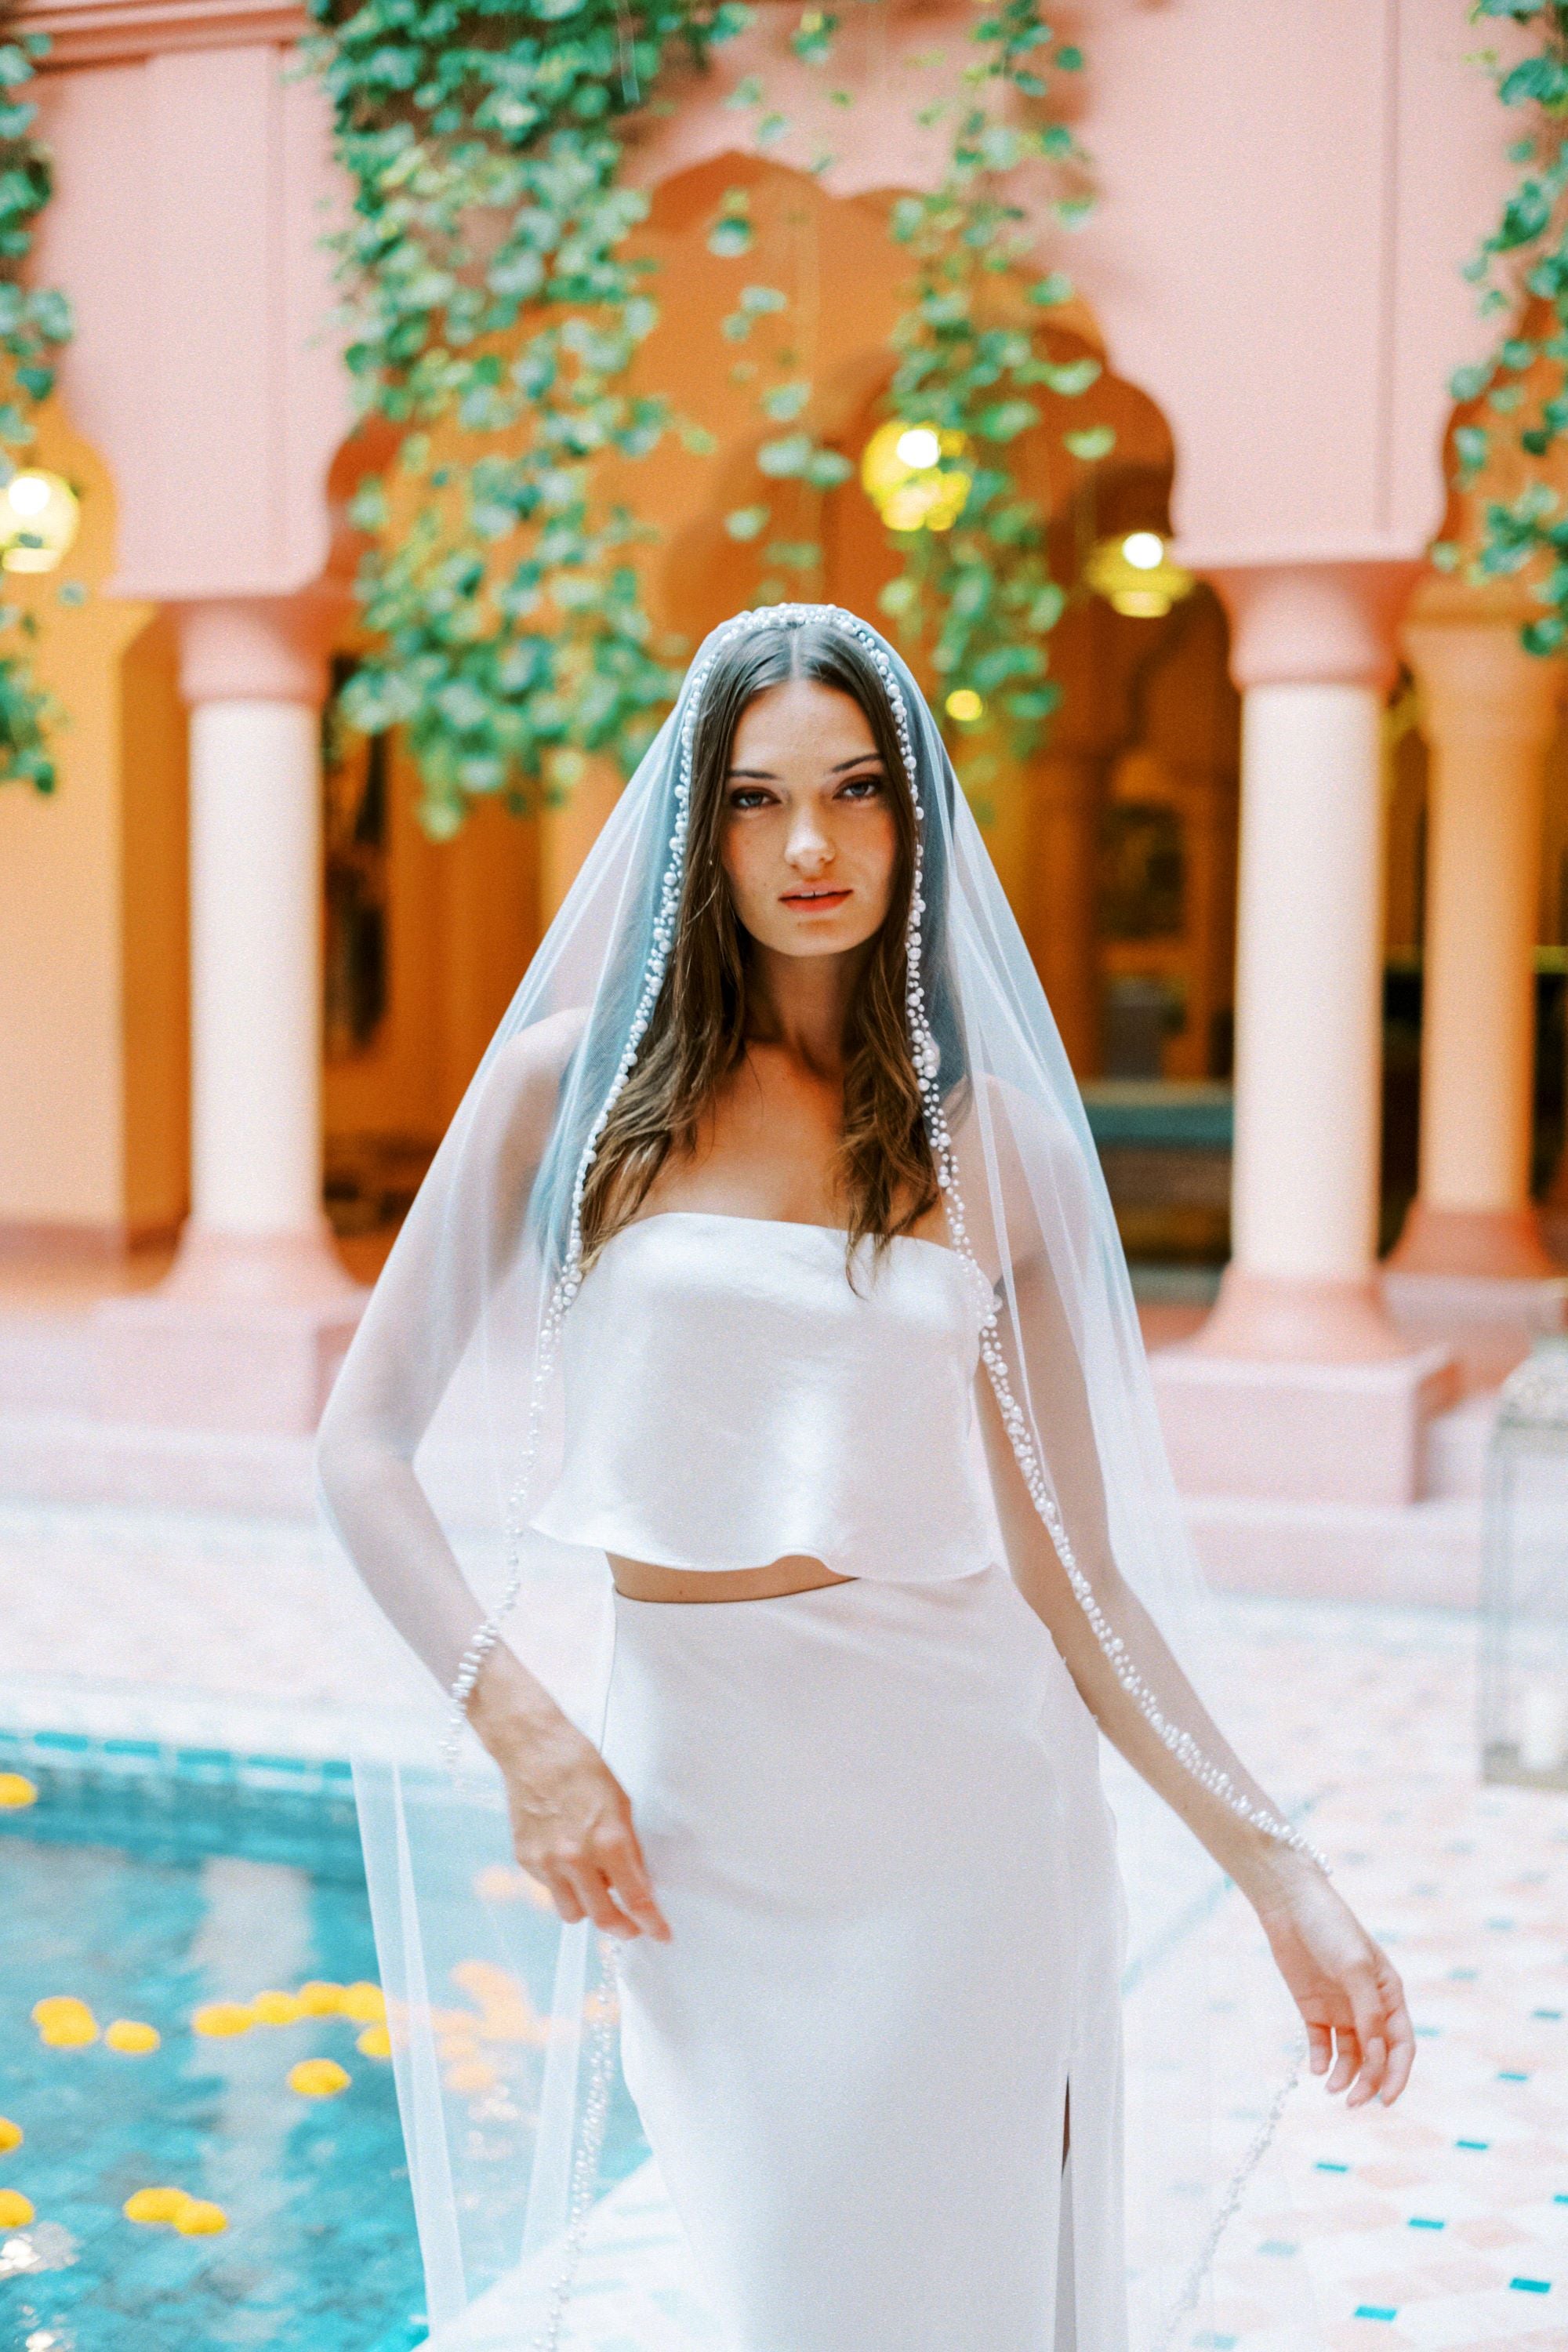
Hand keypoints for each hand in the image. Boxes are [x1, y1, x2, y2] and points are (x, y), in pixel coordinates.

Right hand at [467, 1647, 670, 1942]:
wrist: (535, 1751)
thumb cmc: (582, 1769)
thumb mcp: (621, 1805)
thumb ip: (629, 1849)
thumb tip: (637, 1883)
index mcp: (608, 1841)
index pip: (636, 1898)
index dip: (651, 1923)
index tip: (661, 1934)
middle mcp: (575, 1859)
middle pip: (602, 1918)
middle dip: (622, 1927)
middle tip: (632, 1927)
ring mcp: (547, 1863)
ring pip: (571, 1913)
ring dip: (587, 1907)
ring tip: (593, 1883)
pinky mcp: (525, 1861)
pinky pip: (550, 1890)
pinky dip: (562, 1883)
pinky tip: (565, 1856)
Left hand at [1252, 1852, 1413, 2108]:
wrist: (1289, 1904)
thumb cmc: (1331, 1928)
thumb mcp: (1355, 1968)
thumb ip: (1368, 2012)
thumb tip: (1377, 2056)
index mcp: (1389, 1995)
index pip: (1401, 2045)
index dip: (1398, 2075)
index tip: (1387, 2101)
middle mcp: (1368, 2006)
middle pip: (1376, 2056)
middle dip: (1369, 2082)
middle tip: (1353, 2102)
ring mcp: (1341, 2008)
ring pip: (1350, 2055)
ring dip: (1345, 2075)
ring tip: (1332, 2089)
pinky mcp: (1313, 2008)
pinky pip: (1322, 2043)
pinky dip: (1321, 2060)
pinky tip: (1315, 2069)